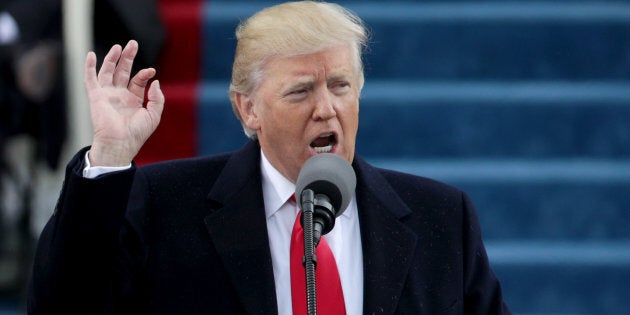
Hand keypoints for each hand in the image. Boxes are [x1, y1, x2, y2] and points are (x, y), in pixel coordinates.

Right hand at [84, 40, 163, 166]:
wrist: (120, 142)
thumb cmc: (137, 133)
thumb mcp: (154, 115)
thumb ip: (157, 98)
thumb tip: (155, 81)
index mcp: (134, 100)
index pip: (138, 80)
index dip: (144, 73)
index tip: (151, 71)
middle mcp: (120, 95)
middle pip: (123, 71)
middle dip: (128, 57)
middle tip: (133, 43)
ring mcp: (108, 95)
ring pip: (108, 71)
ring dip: (112, 58)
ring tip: (119, 46)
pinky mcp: (96, 96)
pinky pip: (90, 79)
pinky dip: (89, 67)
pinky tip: (90, 55)